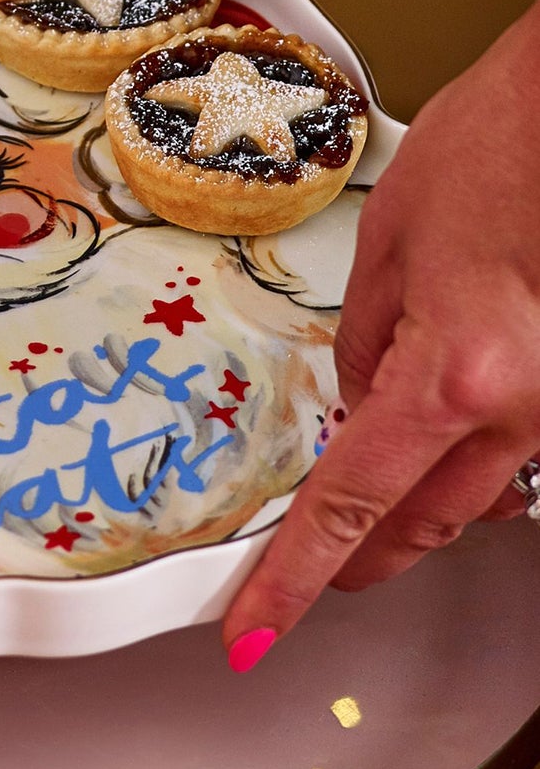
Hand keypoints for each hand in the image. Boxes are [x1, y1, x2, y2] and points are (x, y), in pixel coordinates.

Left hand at [224, 0, 539, 664]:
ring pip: (477, 498)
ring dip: (415, 508)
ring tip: (362, 501)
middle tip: (303, 573)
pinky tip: (439, 440)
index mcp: (454, 371)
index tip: (255, 625)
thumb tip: (355, 403)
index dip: (295, 578)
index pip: (351, 504)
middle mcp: (522, 407)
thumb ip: (364, 340)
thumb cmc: (501, 143)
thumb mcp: (390, 242)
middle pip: (422, 525)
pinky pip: (518, 454)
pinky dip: (470, 460)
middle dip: (357, 558)